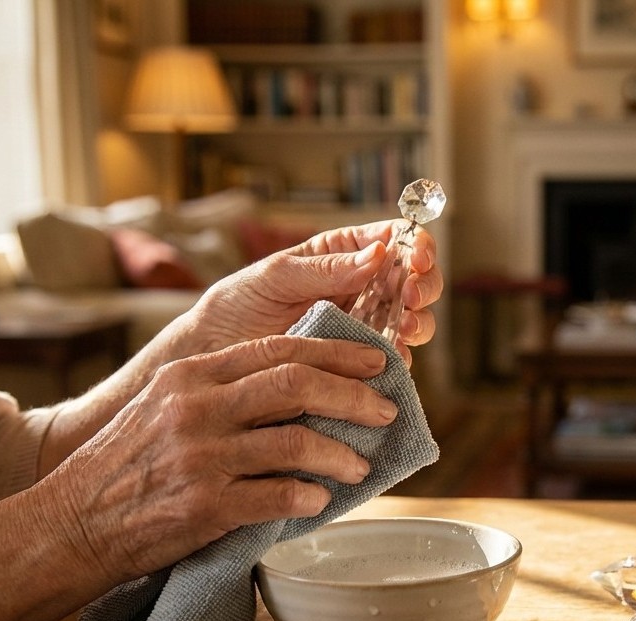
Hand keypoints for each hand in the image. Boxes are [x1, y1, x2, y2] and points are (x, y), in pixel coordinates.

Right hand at [42, 334, 398, 580]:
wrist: (70, 522)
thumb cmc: (128, 464)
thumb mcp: (165, 405)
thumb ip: (222, 390)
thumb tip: (301, 386)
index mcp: (191, 374)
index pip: (278, 350)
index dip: (336, 354)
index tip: (376, 362)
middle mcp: (196, 407)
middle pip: (295, 385)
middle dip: (351, 395)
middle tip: (385, 410)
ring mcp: (199, 457)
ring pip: (294, 442)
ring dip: (339, 453)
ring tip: (361, 465)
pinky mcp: (202, 506)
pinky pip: (275, 497)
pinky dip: (307, 498)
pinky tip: (321, 501)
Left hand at [181, 220, 442, 365]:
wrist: (211, 356)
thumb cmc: (236, 306)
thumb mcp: (276, 276)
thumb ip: (327, 268)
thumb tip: (379, 253)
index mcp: (343, 255)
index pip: (395, 240)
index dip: (416, 244)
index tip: (417, 257)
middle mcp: (361, 289)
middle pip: (415, 280)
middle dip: (424, 284)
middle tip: (411, 296)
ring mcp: (363, 328)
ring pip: (413, 320)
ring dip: (419, 321)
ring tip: (405, 327)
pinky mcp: (358, 365)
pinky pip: (393, 362)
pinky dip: (402, 359)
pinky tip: (395, 357)